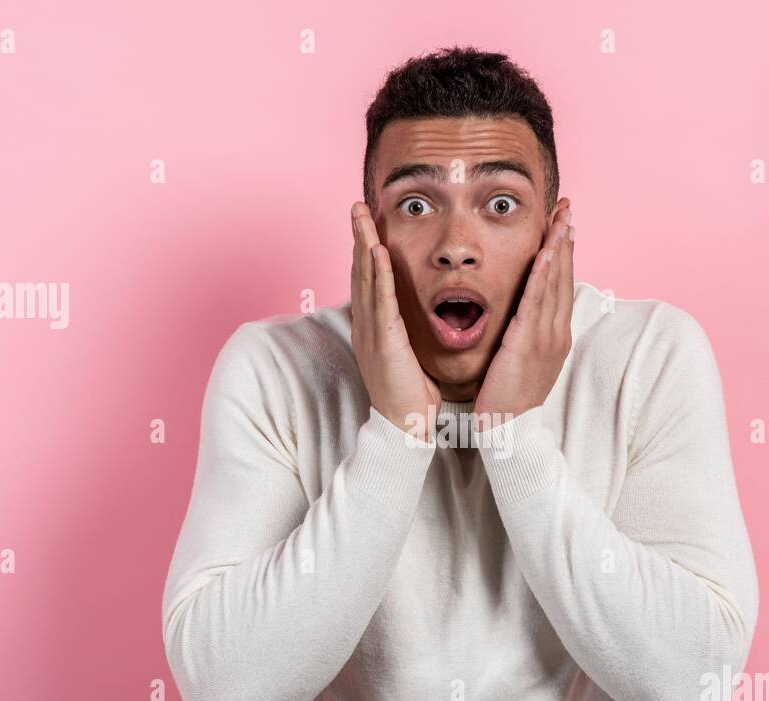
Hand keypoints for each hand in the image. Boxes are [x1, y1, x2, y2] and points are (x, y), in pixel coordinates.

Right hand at [349, 201, 440, 441]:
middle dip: (359, 237)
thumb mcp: (406, 355)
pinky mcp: (384, 343)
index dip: (365, 250)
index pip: (367, 281)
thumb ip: (405, 332)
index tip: (367, 223)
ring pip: (365, 281)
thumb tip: (411, 317)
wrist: (405, 427)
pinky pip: (380, 302)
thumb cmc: (410, 395)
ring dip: (363, 245)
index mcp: (374, 329)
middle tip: (357, 206)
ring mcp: (372, 334)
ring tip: (361, 216)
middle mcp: (367, 327)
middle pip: (360, 273)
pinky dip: (377, 275)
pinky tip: (377, 251)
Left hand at [473, 200, 573, 429]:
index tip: (565, 226)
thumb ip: (526, 334)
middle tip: (567, 209)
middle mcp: (556, 333)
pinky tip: (545, 254)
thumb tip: (524, 315)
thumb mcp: (524, 360)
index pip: (562, 286)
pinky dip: (543, 276)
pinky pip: (535, 304)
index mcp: (556, 336)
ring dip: (558, 249)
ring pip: (554, 285)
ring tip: (561, 219)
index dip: (564, 254)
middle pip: (564, 278)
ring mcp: (545, 338)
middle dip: (566, 241)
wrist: (508, 429)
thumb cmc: (510, 397)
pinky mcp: (526, 344)